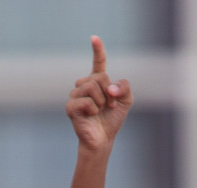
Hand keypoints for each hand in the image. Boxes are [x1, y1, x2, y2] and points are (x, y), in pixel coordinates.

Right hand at [67, 36, 132, 152]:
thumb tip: (110, 88)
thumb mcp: (126, 101)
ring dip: (102, 102)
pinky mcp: (70, 106)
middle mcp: (84, 85)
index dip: (97, 51)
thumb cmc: (112, 120)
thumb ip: (124, 88)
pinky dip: (94, 109)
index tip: (94, 38)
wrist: (103, 139)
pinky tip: (91, 115)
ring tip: (100, 111)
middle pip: (99, 77)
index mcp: (97, 82)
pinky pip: (87, 100)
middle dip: (109, 93)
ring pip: (91, 86)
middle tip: (110, 106)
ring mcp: (75, 95)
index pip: (98, 63)